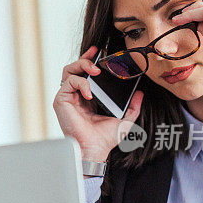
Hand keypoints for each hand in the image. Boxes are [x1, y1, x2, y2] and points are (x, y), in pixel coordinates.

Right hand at [53, 46, 143, 162]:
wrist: (95, 150)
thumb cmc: (105, 139)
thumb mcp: (124, 119)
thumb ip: (133, 106)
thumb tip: (140, 93)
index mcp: (87, 98)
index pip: (85, 73)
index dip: (90, 60)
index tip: (99, 51)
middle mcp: (75, 96)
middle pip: (74, 68)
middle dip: (85, 59)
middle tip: (97, 58)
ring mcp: (67, 98)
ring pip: (68, 71)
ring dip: (82, 66)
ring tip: (94, 70)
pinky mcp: (61, 101)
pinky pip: (68, 83)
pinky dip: (81, 83)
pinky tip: (90, 93)